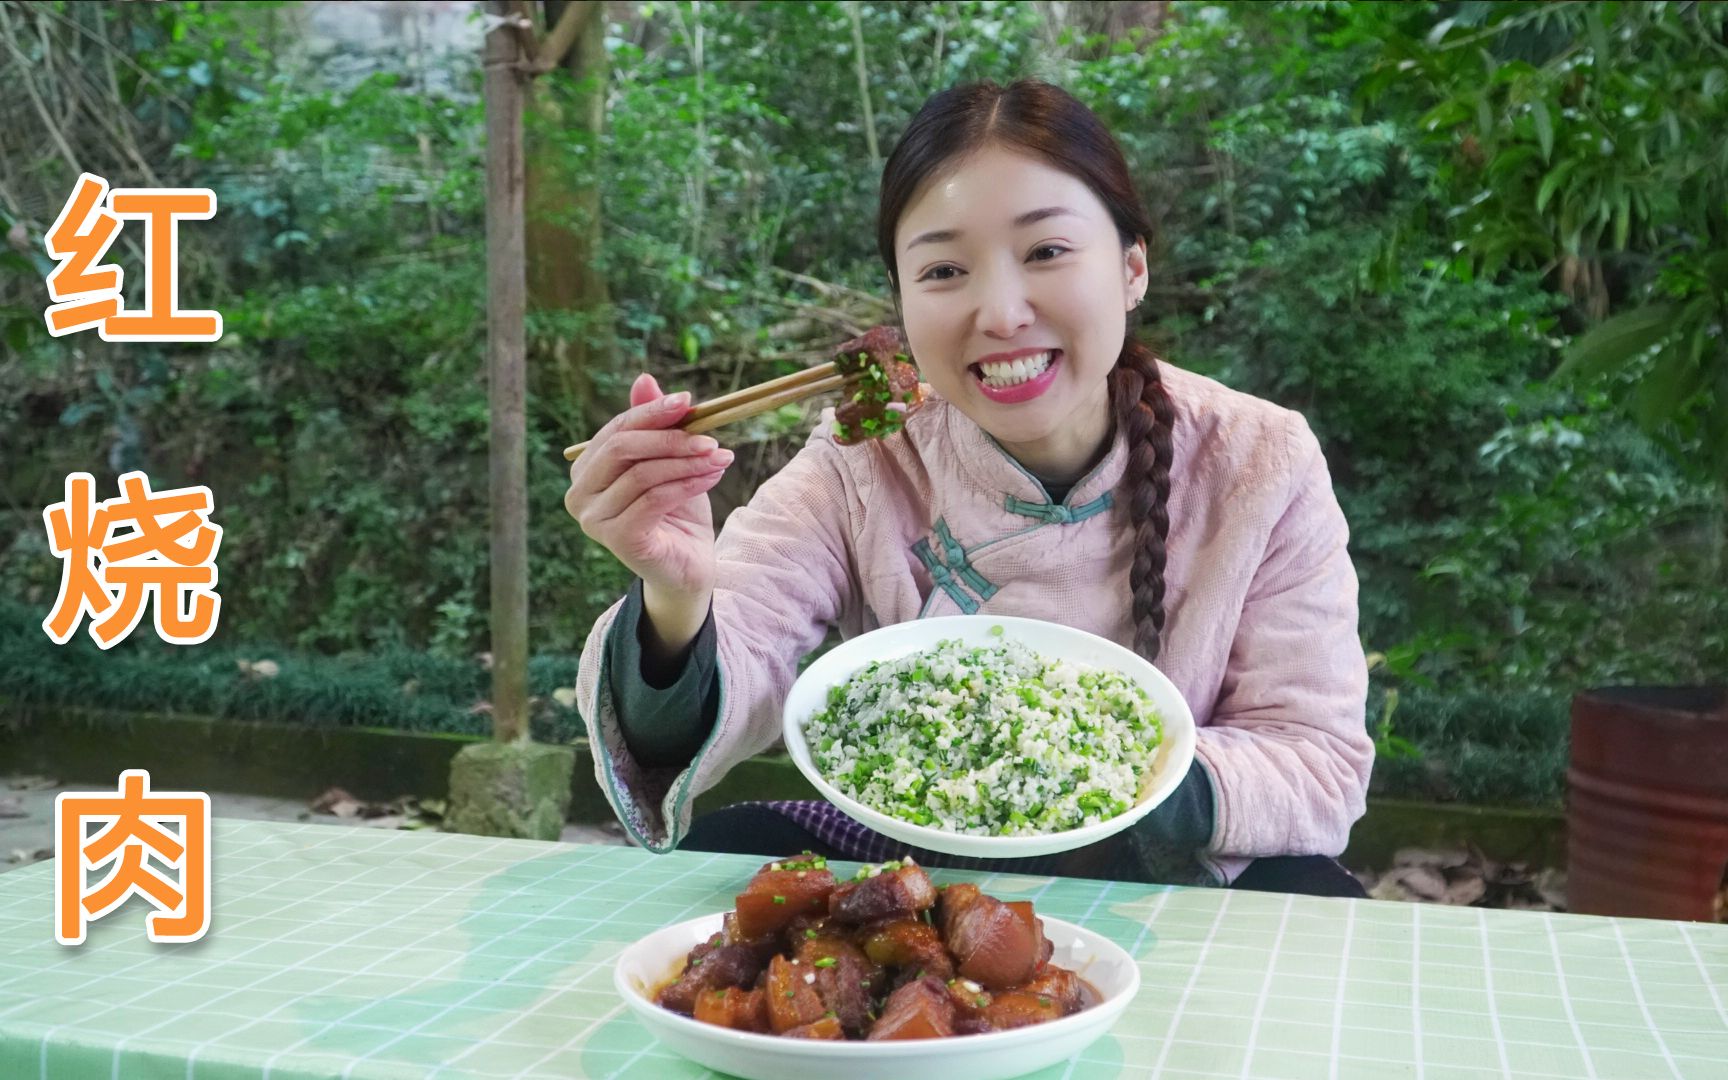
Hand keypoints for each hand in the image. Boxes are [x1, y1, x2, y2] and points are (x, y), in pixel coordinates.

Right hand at [564, 373, 733, 601]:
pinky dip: (687, 483)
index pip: (615, 430)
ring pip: (643, 474)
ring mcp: (593, 519)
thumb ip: (654, 424)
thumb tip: (644, 378)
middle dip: (669, 437)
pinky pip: (654, 498)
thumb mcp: (669, 460)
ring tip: (720, 457)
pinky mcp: (615, 539)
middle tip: (709, 436)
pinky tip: (712, 477)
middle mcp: (579, 494)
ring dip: (687, 461)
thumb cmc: (676, 511)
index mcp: (586, 470)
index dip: (652, 412)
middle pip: (622, 448)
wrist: (687, 566)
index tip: (689, 401)